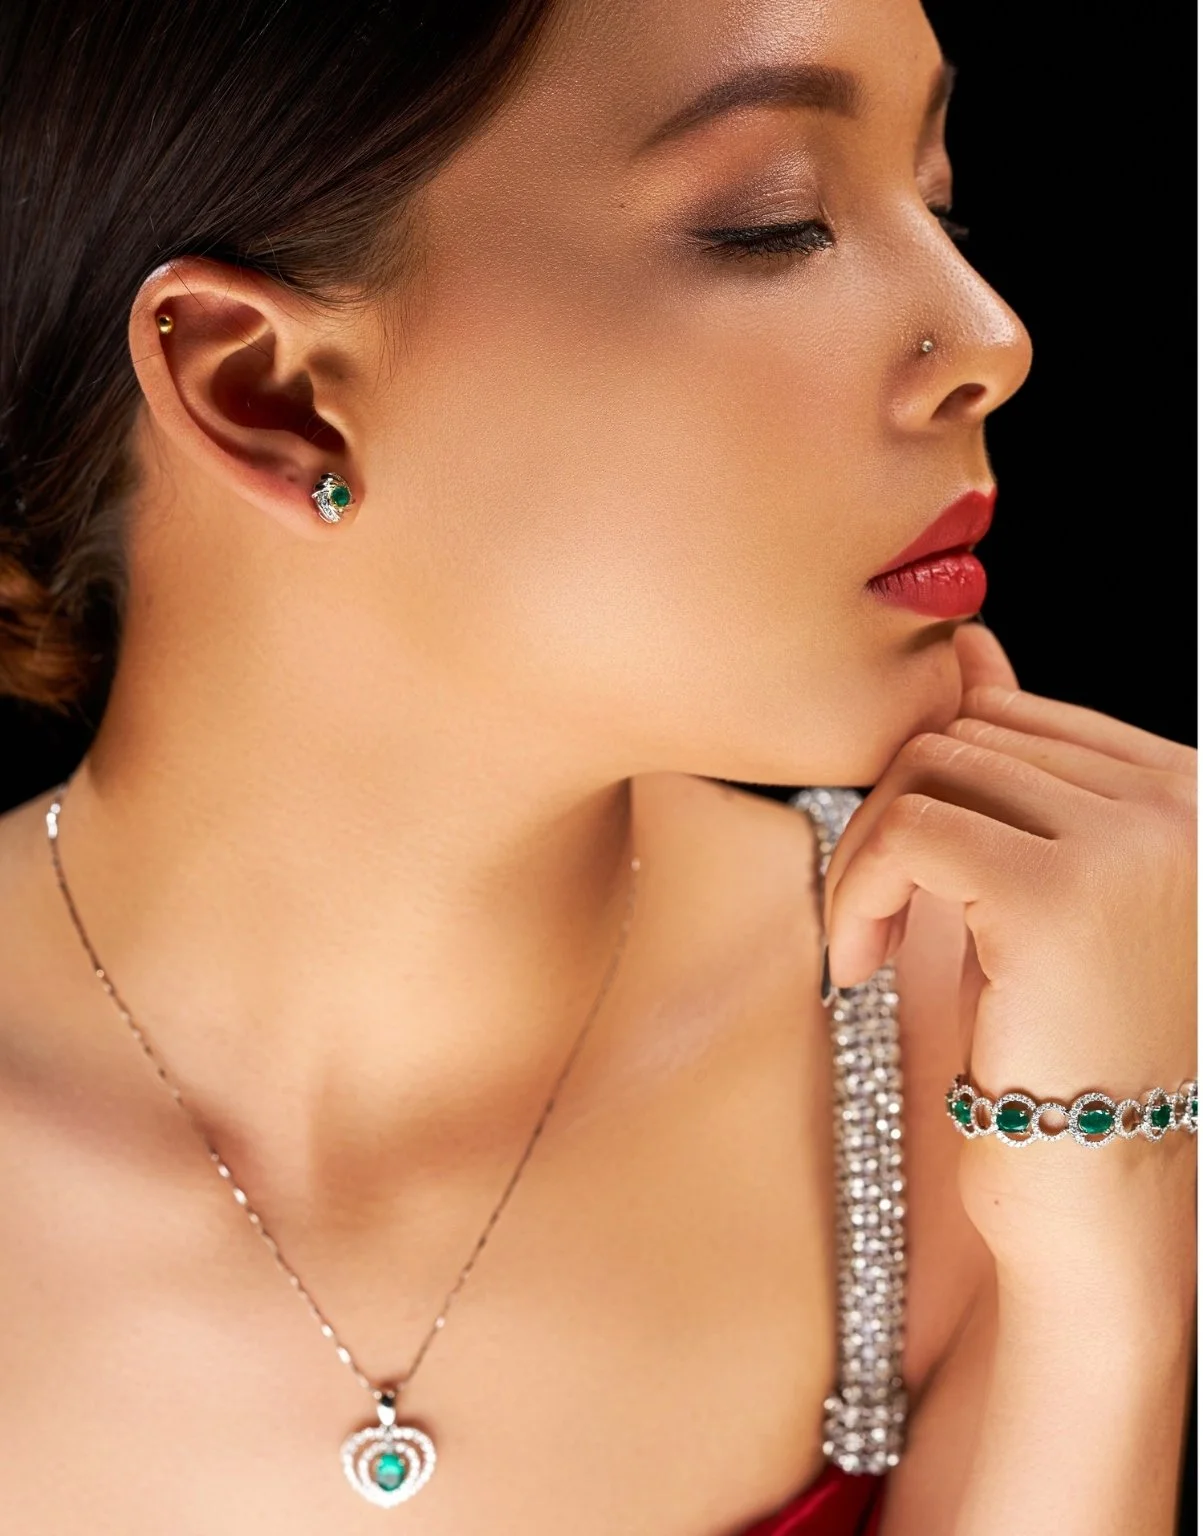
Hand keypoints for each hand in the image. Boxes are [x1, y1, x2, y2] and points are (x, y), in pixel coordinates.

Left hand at [822, 620, 1196, 1285]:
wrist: (1100, 1203)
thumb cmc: (1066, 1049)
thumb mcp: (1040, 893)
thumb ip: (1017, 770)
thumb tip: (969, 642)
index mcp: (1189, 793)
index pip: (1015, 722)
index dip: (938, 798)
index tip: (915, 891)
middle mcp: (1181, 803)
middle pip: (967, 736)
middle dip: (896, 824)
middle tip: (873, 923)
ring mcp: (1133, 843)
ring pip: (928, 771)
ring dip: (868, 859)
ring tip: (866, 947)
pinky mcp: (1060, 895)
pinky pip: (905, 833)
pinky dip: (856, 892)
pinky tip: (859, 968)